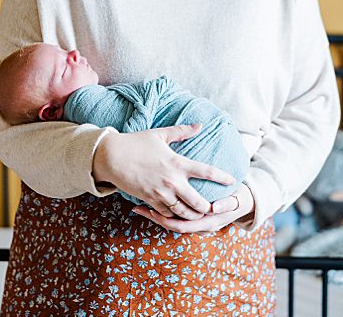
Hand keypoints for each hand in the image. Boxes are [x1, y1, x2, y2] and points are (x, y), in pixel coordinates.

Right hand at [92, 124, 234, 219]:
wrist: (110, 157)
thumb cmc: (135, 143)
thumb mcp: (159, 135)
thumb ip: (181, 132)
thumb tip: (199, 125)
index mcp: (178, 163)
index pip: (207, 172)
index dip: (223, 177)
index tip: (232, 181)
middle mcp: (173, 181)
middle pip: (200, 203)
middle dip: (209, 207)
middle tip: (213, 207)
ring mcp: (161, 193)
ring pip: (185, 213)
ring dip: (193, 215)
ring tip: (197, 214)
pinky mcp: (150, 200)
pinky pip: (167, 214)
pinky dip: (174, 215)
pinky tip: (177, 213)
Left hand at [133, 184, 255, 232]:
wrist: (246, 202)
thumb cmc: (238, 197)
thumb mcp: (236, 200)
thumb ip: (227, 204)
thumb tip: (214, 208)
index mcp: (208, 222)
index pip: (183, 225)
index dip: (166, 220)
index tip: (153, 210)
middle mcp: (200, 225)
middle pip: (172, 225)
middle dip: (155, 218)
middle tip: (138, 207)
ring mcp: (196, 221)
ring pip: (171, 221)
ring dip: (155, 214)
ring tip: (138, 205)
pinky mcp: (192, 215)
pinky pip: (174, 215)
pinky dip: (162, 210)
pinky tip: (149, 202)